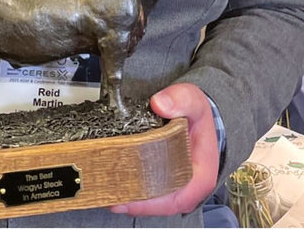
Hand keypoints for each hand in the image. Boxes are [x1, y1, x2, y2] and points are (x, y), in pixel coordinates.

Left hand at [110, 83, 219, 217]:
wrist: (195, 113)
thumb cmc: (197, 114)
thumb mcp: (194, 100)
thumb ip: (180, 99)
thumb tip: (159, 104)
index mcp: (200, 178)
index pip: (173, 200)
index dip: (147, 203)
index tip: (124, 199)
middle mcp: (186, 188)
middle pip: (156, 203)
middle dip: (130, 199)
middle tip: (106, 189)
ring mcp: (172, 186)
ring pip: (148, 199)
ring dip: (126, 194)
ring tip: (103, 186)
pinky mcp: (160, 180)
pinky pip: (144, 189)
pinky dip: (128, 186)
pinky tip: (110, 180)